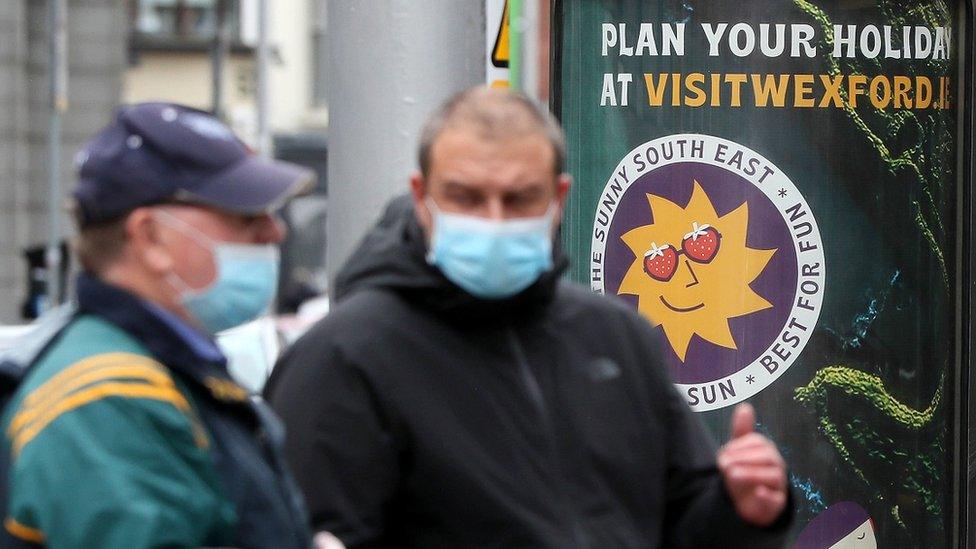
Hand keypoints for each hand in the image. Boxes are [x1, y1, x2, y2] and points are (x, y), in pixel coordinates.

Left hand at [717, 403, 787, 526]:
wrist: (747, 501)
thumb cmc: (743, 471)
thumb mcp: (738, 451)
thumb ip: (741, 430)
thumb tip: (745, 406)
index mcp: (765, 449)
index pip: (757, 442)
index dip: (739, 447)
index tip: (723, 454)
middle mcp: (776, 465)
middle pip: (766, 457)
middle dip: (744, 459)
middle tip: (724, 464)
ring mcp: (778, 484)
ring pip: (773, 476)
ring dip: (752, 474)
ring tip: (733, 475)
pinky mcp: (776, 503)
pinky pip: (776, 499)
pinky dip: (767, 496)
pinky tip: (758, 492)